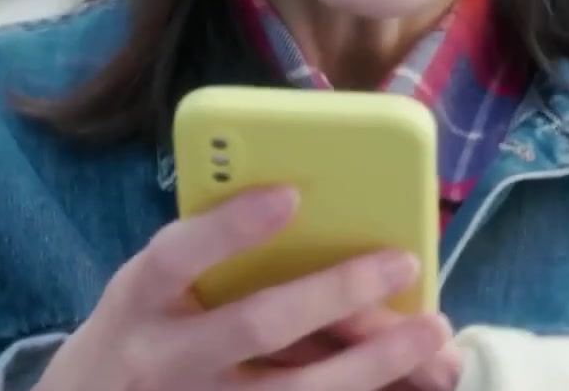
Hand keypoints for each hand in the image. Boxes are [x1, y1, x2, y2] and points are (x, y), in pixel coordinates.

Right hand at [35, 187, 451, 390]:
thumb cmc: (141, 329)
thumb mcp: (148, 287)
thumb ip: (209, 258)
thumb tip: (311, 216)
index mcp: (138, 298)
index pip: (178, 255)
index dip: (232, 227)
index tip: (291, 195)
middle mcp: (163, 357)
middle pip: (255, 326)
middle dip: (335, 294)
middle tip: (400, 263)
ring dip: (370, 364)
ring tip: (430, 332)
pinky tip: (404, 381)